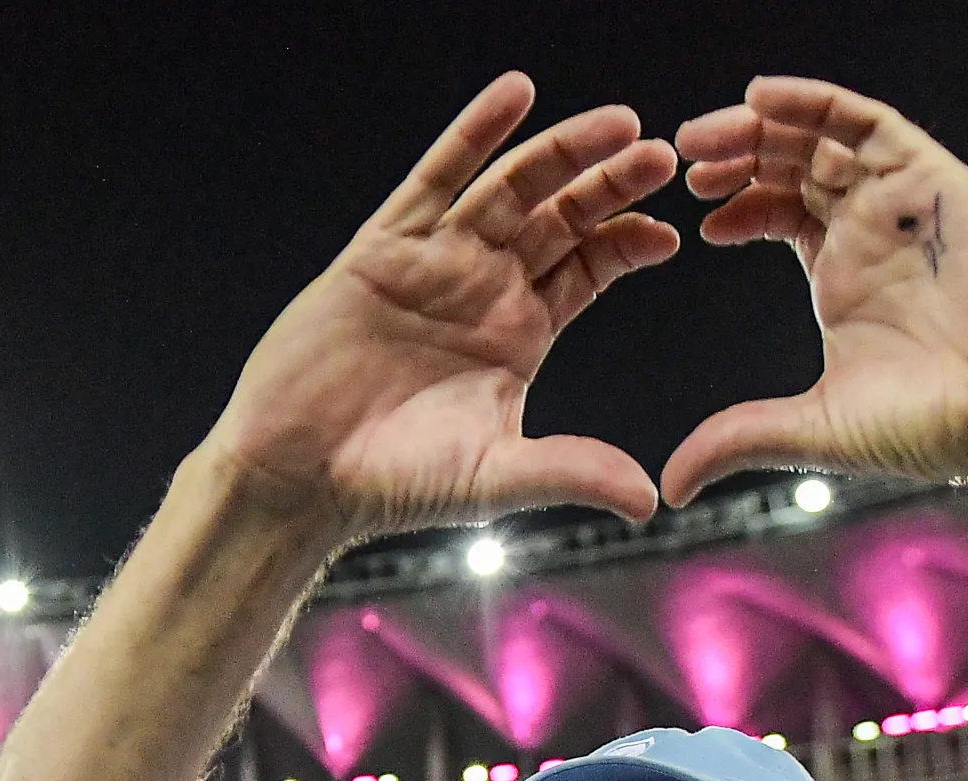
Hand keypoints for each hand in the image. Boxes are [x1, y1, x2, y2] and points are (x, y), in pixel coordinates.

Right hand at [206, 73, 678, 544]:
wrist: (299, 475)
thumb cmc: (393, 483)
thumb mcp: (496, 476)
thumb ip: (571, 472)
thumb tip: (649, 500)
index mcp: (520, 334)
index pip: (589, 267)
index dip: (629, 242)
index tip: (669, 230)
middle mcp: (483, 289)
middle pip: (561, 217)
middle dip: (610, 184)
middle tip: (661, 156)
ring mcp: (435, 262)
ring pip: (510, 189)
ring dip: (562, 151)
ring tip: (616, 123)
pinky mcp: (383, 250)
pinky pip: (435, 181)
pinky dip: (474, 136)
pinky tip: (515, 94)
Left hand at [660, 78, 967, 522]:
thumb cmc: (941, 424)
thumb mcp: (815, 427)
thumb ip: (738, 438)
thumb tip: (671, 485)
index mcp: (846, 277)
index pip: (781, 212)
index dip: (736, 204)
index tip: (692, 218)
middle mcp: (873, 232)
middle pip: (796, 164)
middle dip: (739, 155)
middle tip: (683, 159)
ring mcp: (904, 202)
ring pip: (825, 137)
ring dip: (765, 126)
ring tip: (707, 135)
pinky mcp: (933, 180)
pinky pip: (871, 122)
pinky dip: (818, 103)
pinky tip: (762, 98)